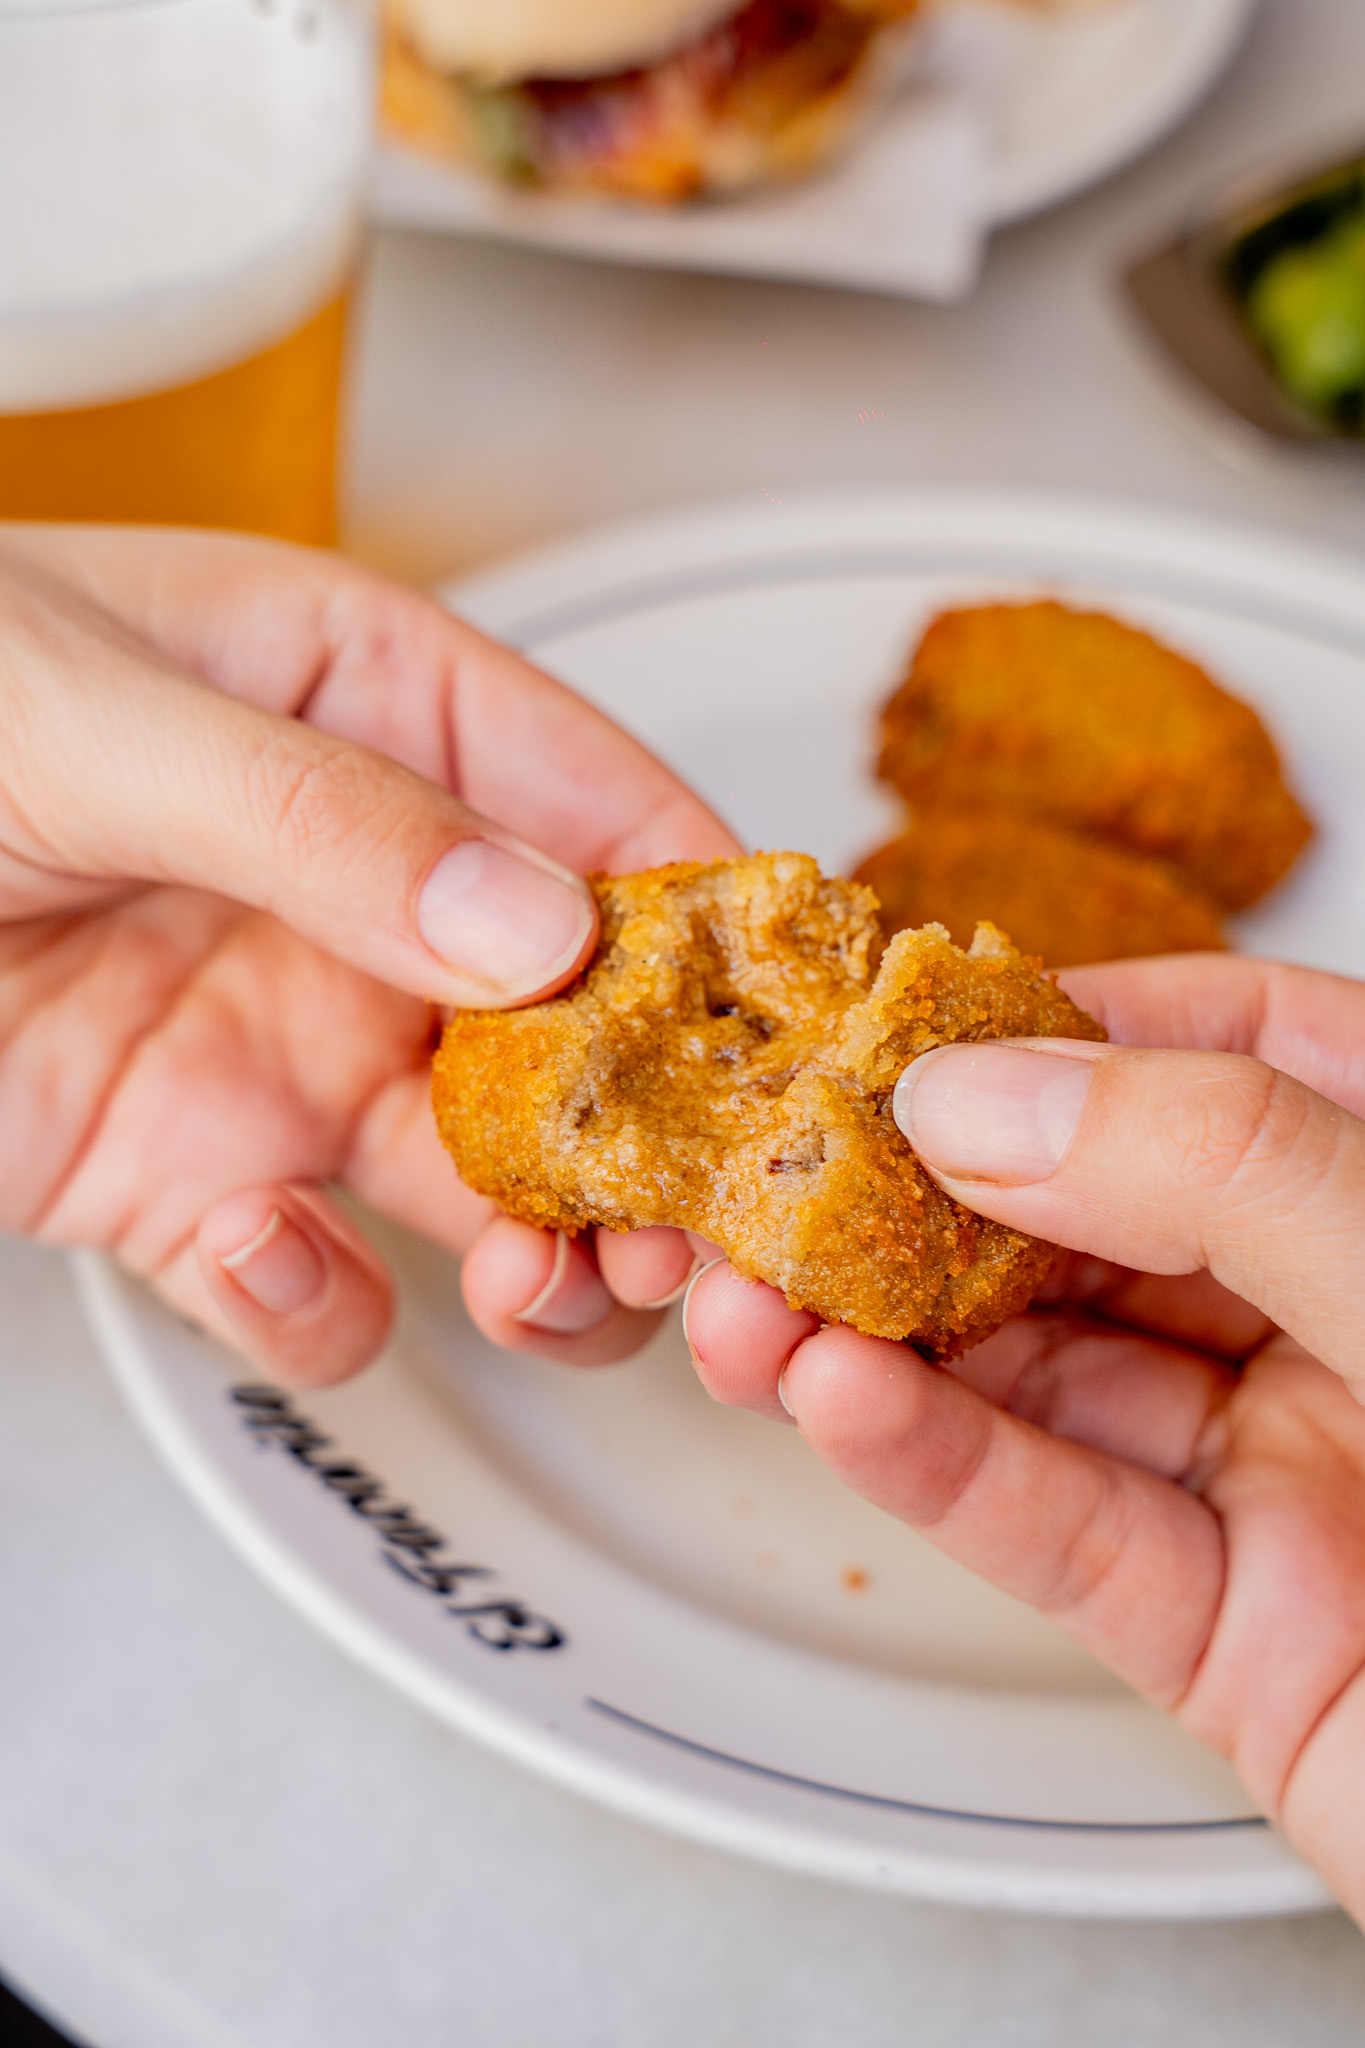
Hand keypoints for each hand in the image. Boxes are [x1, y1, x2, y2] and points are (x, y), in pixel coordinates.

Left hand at [0, 526, 735, 1381]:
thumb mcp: (97, 715)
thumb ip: (328, 820)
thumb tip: (539, 927)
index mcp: (381, 723)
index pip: (608, 813)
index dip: (718, 923)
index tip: (799, 1029)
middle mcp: (369, 899)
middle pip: (587, 1033)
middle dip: (659, 1136)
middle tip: (707, 1225)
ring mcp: (287, 1046)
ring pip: (487, 1181)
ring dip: (542, 1253)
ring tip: (548, 1287)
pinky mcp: (188, 1177)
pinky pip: (307, 1277)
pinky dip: (311, 1305)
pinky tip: (263, 1256)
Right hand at [683, 952, 1364, 1920]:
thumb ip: (1224, 1164)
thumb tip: (983, 1092)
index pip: (1227, 1050)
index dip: (1058, 1024)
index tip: (901, 1022)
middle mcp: (1347, 1313)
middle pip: (1096, 1213)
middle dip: (920, 1193)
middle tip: (768, 1175)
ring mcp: (1285, 1469)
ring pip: (1047, 1370)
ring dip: (883, 1336)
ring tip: (746, 1302)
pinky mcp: (1230, 1627)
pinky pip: (1061, 1524)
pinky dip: (936, 1463)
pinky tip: (827, 1402)